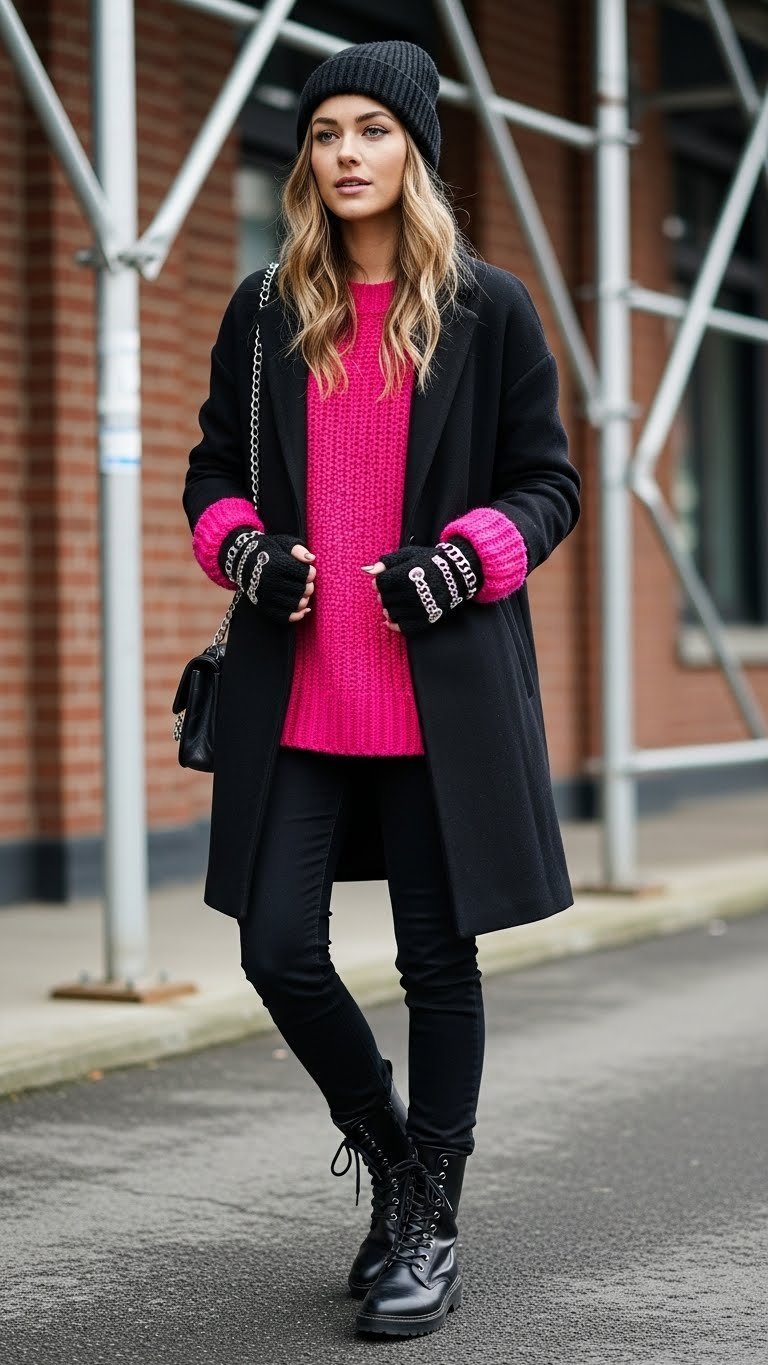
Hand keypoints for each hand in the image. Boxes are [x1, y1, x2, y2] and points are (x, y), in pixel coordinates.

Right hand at [219, 527, 315, 623]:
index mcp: (277, 565)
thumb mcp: (283, 543)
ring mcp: (266, 595)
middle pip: (303, 590)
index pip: (306, 574)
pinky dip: (297, 615)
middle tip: (305, 582)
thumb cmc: (268, 550)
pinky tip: (303, 610)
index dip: (311, 573)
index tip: (307, 571)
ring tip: (301, 593)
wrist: (243, 560)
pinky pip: (284, 616)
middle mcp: (270, 582)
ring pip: (296, 604)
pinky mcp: (263, 606)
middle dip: (309, 586)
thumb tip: (312, 559)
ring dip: (304, 599)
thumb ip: (299, 550)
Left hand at [361, 536, 483, 636]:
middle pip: (384, 599)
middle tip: (395, 590)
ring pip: (391, 613)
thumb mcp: (408, 555)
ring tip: (398, 600)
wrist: (456, 573)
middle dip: (386, 594)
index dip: (380, 582)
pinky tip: (392, 620)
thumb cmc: (429, 561)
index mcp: (405, 575)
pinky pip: (404, 627)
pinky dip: (395, 625)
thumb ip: (387, 562)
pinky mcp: (427, 619)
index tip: (386, 580)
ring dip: (390, 608)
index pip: (380, 584)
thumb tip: (367, 571)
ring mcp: (419, 608)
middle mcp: (411, 593)